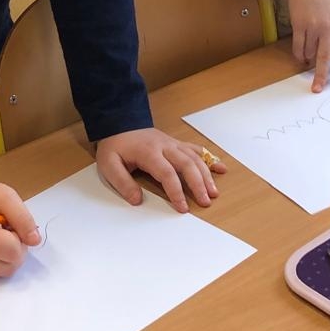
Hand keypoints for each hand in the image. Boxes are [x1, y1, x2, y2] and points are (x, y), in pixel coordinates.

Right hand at [0, 179, 40, 277]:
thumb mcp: (5, 196)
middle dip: (15, 248)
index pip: (14, 252)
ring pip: (4, 271)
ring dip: (8, 256)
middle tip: (5, 229)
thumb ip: (23, 218)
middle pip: (10, 266)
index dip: (19, 237)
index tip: (9, 223)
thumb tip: (35, 241)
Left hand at [95, 128, 222, 213]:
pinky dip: (210, 159)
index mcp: (148, 152)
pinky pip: (196, 150)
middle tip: (206, 201)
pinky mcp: (176, 144)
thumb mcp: (108, 164)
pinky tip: (221, 168)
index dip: (176, 191)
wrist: (119, 122)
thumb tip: (137, 200)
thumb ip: (122, 182)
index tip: (182, 208)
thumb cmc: (115, 145)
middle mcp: (165, 146)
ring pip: (195, 157)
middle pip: (187, 164)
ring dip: (206, 175)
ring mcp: (173, 144)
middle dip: (198, 184)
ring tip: (214, 192)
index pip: (167, 173)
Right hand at [275, 0, 329, 91]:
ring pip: (309, 53)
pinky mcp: (298, 25)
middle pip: (324, 57)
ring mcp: (311, 27)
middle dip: (321, 75)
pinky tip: (300, 56)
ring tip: (308, 58)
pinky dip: (299, 54)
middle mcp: (326, 28)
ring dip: (308, 58)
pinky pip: (298, 47)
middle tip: (318, 88)